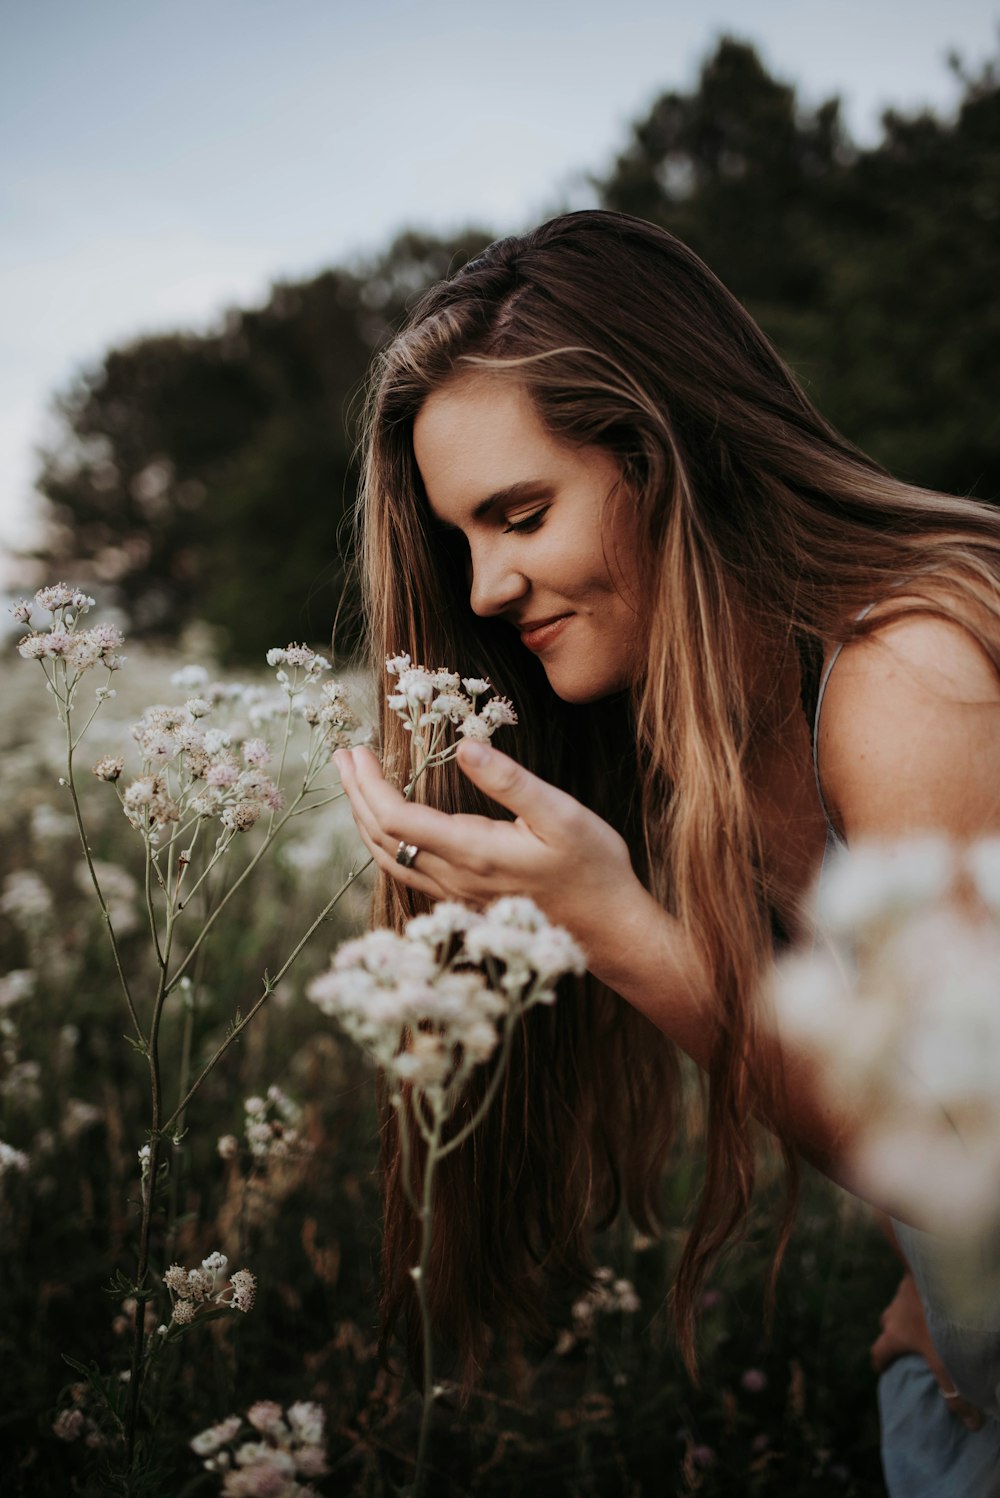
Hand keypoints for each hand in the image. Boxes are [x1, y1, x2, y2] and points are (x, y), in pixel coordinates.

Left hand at [333, 740, 640, 948]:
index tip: (359, 751)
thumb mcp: (561, 815)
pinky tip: (388, 827)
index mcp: (472, 853)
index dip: (368, 785)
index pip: (396, 819)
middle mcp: (454, 879)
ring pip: (390, 860)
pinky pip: (408, 872)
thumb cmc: (592, 868)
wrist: (608, 930)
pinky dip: (385, 843)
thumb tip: (465, 747)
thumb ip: (511, 782)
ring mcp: (456, 895)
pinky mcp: (464, 902)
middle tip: (343, 757)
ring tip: (354, 786)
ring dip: (364, 820)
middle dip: (356, 795)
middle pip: (382, 839)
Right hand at [871, 1272, 982, 1430]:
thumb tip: (970, 1424)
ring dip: (908, 1313)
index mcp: (893, 1334)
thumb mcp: (944, 1359)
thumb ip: (955, 1391)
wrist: (933, 1269)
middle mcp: (893, 1313)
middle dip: (894, 1335)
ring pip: (900, 1306)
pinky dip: (922, 1297)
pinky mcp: (916, 1277)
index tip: (882, 1369)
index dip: (881, 1363)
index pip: (879, 1353)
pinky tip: (939, 1298)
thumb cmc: (933, 1316)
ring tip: (926, 1319)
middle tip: (907, 1343)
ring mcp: (901, 1292)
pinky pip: (915, 1290)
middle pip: (887, 1326)